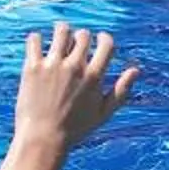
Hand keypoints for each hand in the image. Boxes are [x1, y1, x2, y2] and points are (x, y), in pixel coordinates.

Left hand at [13, 22, 137, 151]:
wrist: (42, 139)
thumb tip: (136, 69)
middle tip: (76, 44)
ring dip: (62, 31)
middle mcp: (75, 67)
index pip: (106, 43)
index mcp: (94, 76)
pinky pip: (34, 40)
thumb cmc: (75, 129)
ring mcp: (53, 66)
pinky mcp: (32, 68)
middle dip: (82, 37)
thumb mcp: (104, 113)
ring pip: (61, 31)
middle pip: (83, 35)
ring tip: (59, 37)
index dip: (104, 38)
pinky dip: (37, 39)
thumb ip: (122, 90)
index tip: (99, 40)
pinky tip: (38, 45)